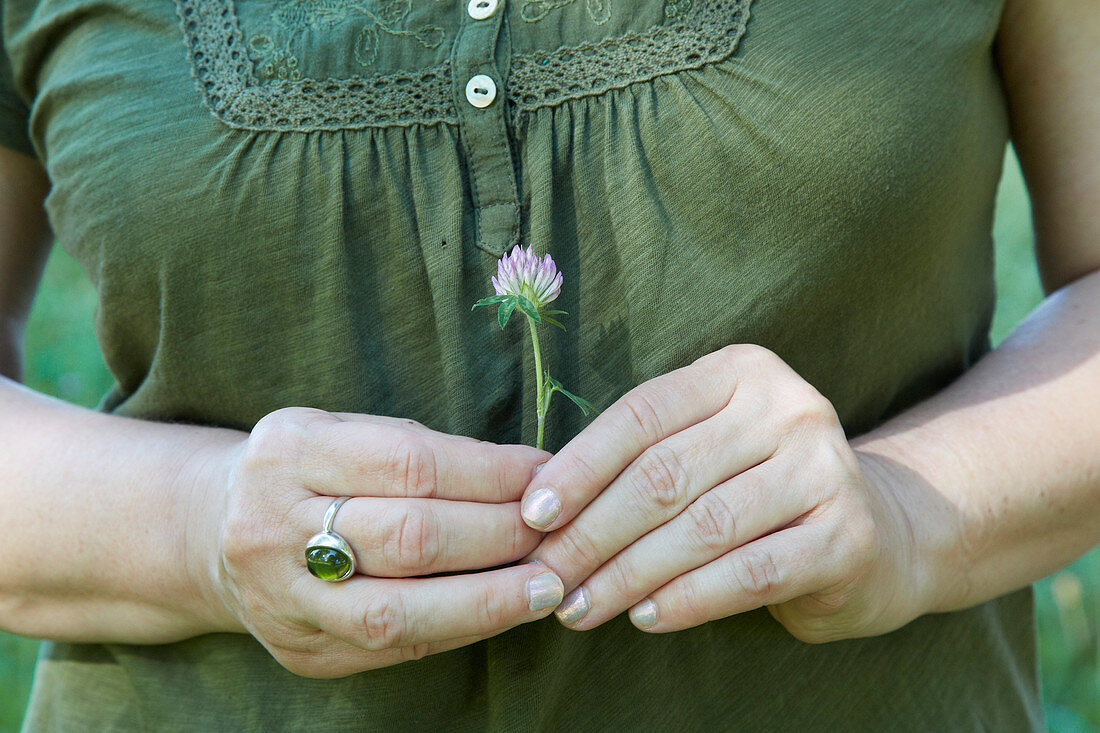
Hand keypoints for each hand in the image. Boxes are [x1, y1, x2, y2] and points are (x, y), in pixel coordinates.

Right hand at [196, 407, 564, 677]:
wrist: (213, 531)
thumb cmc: (309, 470)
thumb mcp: (346, 431)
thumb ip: (424, 451)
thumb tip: (532, 475)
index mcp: (290, 451)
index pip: (411, 463)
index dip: (490, 473)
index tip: (546, 474)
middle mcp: (273, 525)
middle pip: (409, 537)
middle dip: (499, 534)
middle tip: (557, 530)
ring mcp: (281, 597)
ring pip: (399, 610)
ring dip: (489, 599)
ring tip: (548, 585)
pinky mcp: (301, 650)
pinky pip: (394, 648)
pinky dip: (460, 630)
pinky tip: (503, 611)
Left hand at [521, 345, 931, 642]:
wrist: (877, 531)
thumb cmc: (758, 489)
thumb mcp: (705, 449)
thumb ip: (639, 461)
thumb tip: (542, 509)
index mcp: (741, 372)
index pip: (642, 416)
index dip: (579, 468)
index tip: (532, 516)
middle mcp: (789, 407)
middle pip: (665, 474)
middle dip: (593, 534)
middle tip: (548, 578)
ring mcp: (825, 468)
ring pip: (701, 528)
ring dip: (628, 575)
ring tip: (582, 607)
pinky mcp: (848, 536)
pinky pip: (747, 574)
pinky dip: (687, 599)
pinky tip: (644, 617)